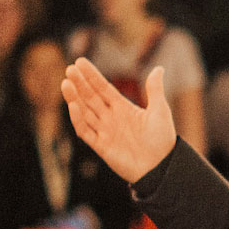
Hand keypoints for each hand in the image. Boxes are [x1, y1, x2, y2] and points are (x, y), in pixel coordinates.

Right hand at [61, 59, 176, 182]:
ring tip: (66, 83)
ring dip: (75, 98)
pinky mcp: (101, 147)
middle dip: (80, 83)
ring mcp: (105, 132)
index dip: (91, 76)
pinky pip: (86, 132)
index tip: (79, 61)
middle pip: (91, 98)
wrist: (162, 167)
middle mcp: (111, 118)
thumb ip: (155, 90)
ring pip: (85, 112)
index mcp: (123, 108)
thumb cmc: (163, 140)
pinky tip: (73, 106)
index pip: (103, 88)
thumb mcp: (160, 111)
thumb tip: (159, 68)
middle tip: (69, 69)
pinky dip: (78, 119)